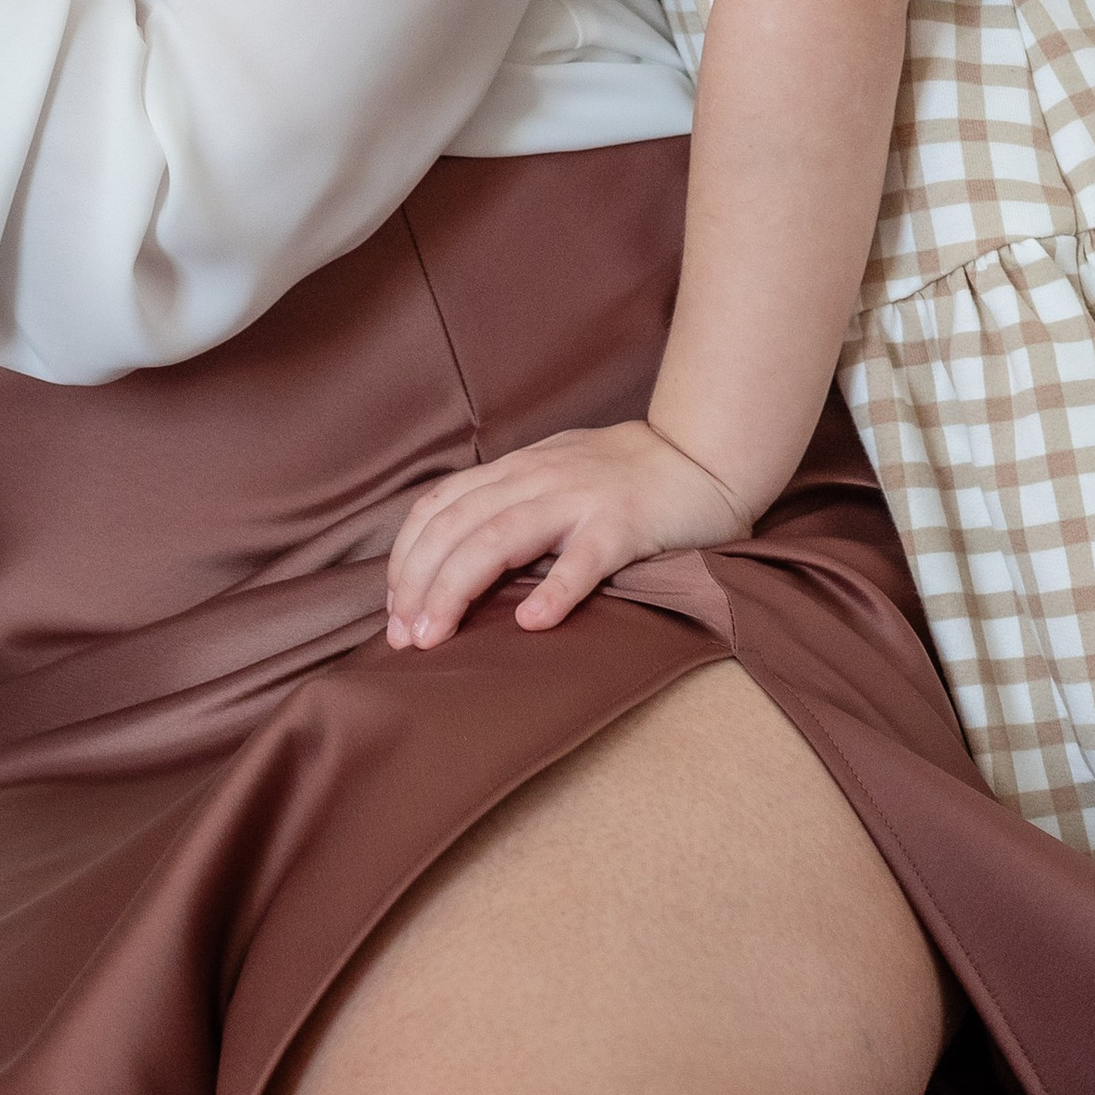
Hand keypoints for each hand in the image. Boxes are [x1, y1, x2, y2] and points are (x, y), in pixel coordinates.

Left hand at [383, 421, 747, 649]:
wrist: (701, 456)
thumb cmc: (623, 477)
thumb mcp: (551, 477)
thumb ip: (509, 505)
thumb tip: (453, 562)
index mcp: (516, 470)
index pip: (440, 506)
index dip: (407, 557)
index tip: (393, 609)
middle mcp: (537, 478)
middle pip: (457, 526)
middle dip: (419, 582)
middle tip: (402, 638)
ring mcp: (580, 499)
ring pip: (500, 538)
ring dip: (457, 589)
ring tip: (434, 637)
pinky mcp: (625, 524)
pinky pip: (584, 559)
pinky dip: (555, 591)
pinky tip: (532, 625)